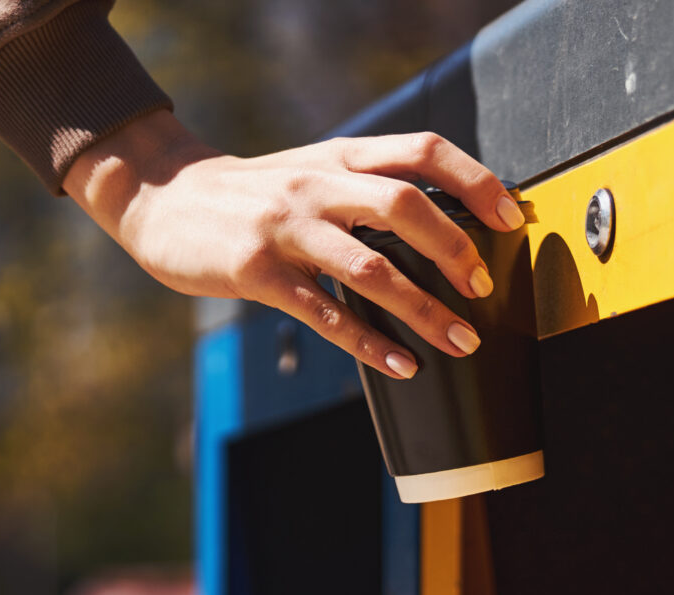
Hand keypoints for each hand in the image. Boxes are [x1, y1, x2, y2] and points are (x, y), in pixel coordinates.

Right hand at [66, 110, 524, 379]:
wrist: (162, 198)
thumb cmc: (251, 194)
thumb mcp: (311, 170)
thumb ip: (366, 187)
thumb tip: (443, 224)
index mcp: (339, 155)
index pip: (421, 151)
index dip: (474, 180)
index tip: (511, 216)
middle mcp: (317, 184)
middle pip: (403, 205)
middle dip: (454, 250)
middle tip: (481, 287)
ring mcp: (286, 229)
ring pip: (370, 267)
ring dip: (424, 308)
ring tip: (460, 339)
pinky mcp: (258, 273)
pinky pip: (325, 313)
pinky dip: (371, 343)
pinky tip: (402, 364)